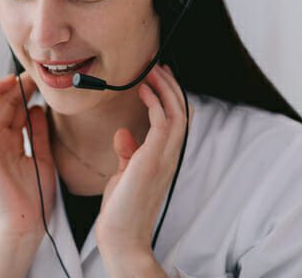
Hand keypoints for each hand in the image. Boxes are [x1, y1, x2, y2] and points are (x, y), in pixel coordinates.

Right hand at [0, 72, 54, 274]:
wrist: (26, 222)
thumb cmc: (34, 197)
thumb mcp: (42, 157)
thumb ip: (39, 133)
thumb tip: (37, 108)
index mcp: (10, 143)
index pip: (12, 109)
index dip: (22, 92)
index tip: (37, 81)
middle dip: (13, 86)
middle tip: (30, 75)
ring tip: (10, 83)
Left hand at [96, 64, 192, 260]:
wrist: (120, 235)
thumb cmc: (121, 208)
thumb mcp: (124, 175)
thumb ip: (128, 154)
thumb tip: (124, 134)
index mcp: (164, 158)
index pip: (175, 120)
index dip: (170, 96)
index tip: (157, 78)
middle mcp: (170, 155)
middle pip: (181, 111)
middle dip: (170, 86)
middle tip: (158, 67)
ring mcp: (165, 157)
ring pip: (177, 112)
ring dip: (165, 88)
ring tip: (152, 71)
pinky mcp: (154, 158)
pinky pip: (163, 121)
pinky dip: (155, 102)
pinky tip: (142, 89)